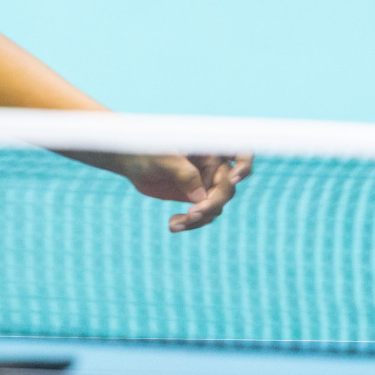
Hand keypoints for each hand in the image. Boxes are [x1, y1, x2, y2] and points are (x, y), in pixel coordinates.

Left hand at [118, 152, 252, 231]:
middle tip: (191, 214)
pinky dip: (190, 223)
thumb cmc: (145, 150)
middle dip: (211, 204)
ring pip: (216, 207)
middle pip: (227, 190)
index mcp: (209, 150)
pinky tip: (173, 224)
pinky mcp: (196, 198)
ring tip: (175, 224)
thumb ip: (183, 172)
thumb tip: (200, 195)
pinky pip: (203, 215)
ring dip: (199, 218)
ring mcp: (205, 184)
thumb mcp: (162, 158)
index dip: (244, 166)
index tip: (233, 178)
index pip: (240, 154)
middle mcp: (213, 168)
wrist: (130, 161)